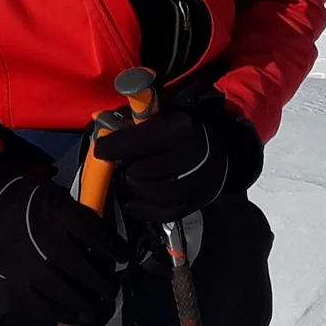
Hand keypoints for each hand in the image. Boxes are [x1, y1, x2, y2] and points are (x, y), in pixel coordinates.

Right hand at [0, 171, 128, 323]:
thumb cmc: (32, 198)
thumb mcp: (59, 195)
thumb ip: (81, 215)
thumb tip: (106, 242)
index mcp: (58, 214)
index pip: (96, 237)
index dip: (115, 250)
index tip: (125, 258)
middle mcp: (45, 242)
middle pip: (83, 270)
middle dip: (103, 284)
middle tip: (113, 290)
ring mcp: (29, 265)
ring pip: (64, 292)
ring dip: (86, 303)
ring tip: (99, 308)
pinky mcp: (16, 280)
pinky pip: (41, 304)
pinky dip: (60, 312)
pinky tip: (73, 315)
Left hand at [91, 99, 262, 221]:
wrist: (223, 145)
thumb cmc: (184, 125)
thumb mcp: (163, 112)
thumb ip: (133, 119)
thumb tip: (101, 128)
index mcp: (179, 127)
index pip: (134, 142)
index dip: (111, 148)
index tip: (102, 149)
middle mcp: (191, 155)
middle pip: (140, 171)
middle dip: (128, 168)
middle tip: (128, 162)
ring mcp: (196, 182)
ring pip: (149, 193)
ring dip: (134, 187)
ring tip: (134, 178)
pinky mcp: (196, 202)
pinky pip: (160, 213)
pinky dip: (142, 209)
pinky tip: (136, 199)